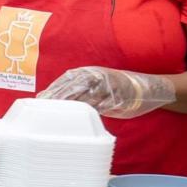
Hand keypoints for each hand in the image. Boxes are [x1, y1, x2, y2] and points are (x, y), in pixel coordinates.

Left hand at [37, 67, 176, 118]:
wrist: (145, 88)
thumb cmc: (119, 90)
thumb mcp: (99, 86)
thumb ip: (83, 91)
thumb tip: (61, 101)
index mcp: (91, 72)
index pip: (67, 79)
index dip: (54, 89)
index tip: (40, 99)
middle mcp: (98, 76)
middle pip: (73, 86)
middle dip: (58, 96)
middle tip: (44, 106)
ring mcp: (108, 85)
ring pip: (86, 94)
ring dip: (71, 103)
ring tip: (59, 112)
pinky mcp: (117, 96)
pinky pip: (102, 103)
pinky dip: (91, 108)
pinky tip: (81, 114)